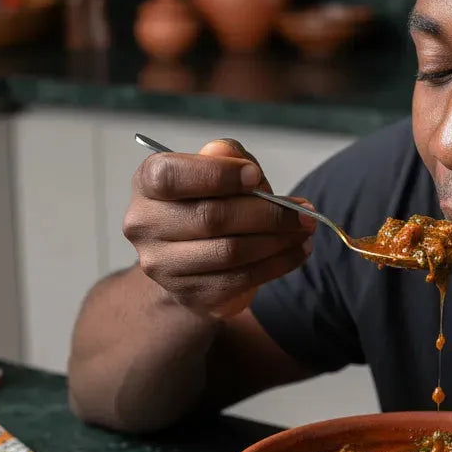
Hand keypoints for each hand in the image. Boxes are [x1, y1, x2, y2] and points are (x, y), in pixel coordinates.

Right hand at [123, 138, 315, 318]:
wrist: (193, 260)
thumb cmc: (208, 202)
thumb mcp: (217, 169)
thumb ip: (228, 157)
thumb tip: (243, 165)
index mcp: (147, 185)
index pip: (171, 177)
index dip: (217, 175)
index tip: (255, 176)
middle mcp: (145, 226)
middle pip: (211, 218)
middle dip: (267, 213)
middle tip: (305, 210)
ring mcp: (164, 267)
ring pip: (230, 252)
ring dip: (279, 240)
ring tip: (306, 229)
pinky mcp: (191, 295)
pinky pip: (242, 279)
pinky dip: (278, 264)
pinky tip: (297, 251)